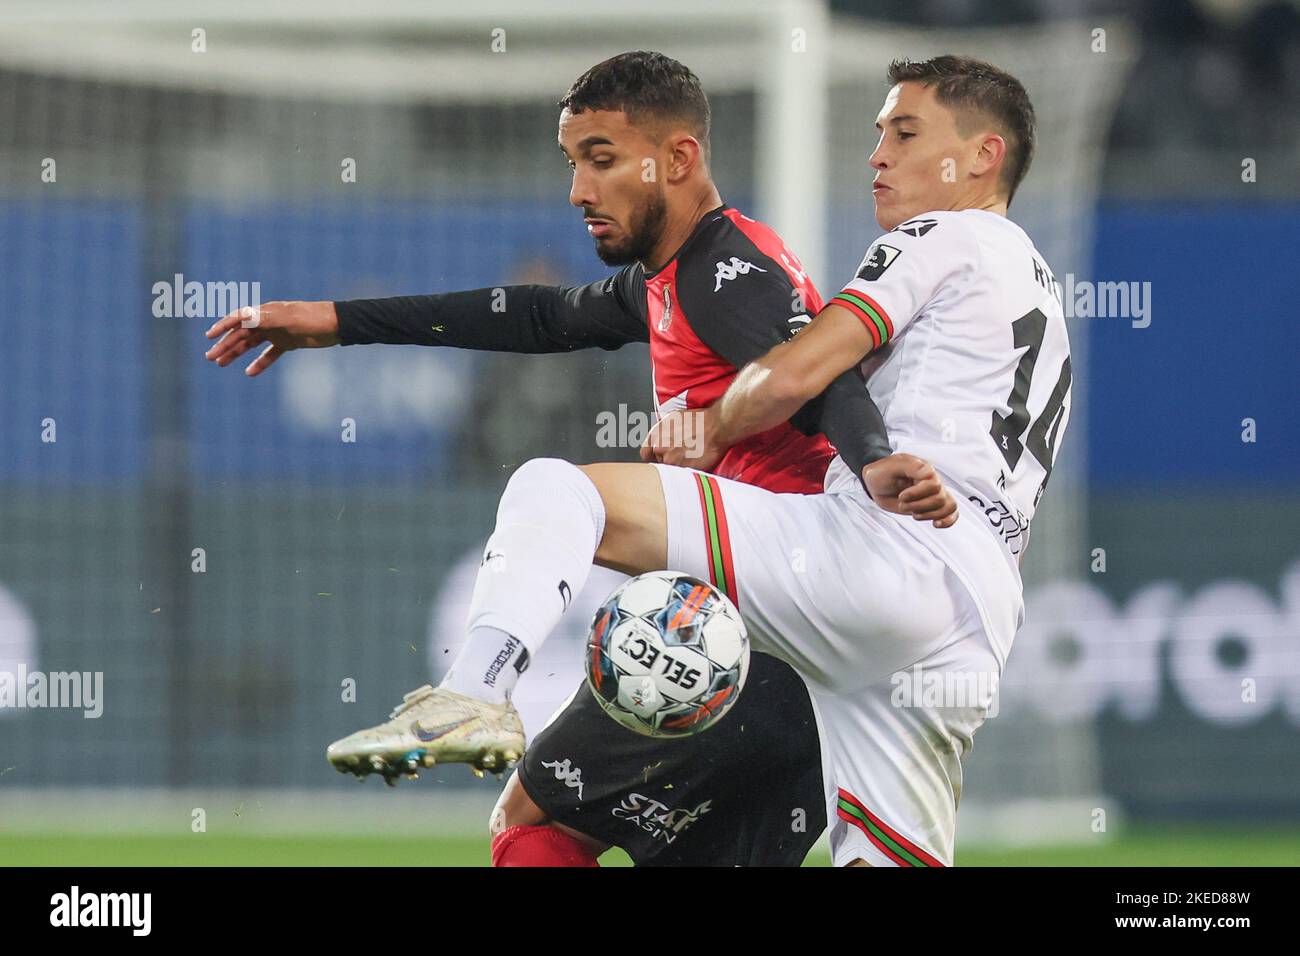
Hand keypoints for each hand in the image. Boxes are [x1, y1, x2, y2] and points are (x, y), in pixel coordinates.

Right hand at [204, 300, 339, 375]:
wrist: (336, 325)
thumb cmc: (311, 318)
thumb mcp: (287, 318)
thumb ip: (265, 318)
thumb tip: (242, 316)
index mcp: (265, 312)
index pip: (239, 318)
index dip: (223, 326)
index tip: (209, 336)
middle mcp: (268, 321)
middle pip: (241, 334)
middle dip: (225, 344)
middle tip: (210, 357)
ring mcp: (277, 332)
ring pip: (251, 344)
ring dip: (236, 353)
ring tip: (221, 364)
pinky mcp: (287, 343)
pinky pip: (269, 354)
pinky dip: (259, 363)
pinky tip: (250, 373)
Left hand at [640, 407, 726, 470]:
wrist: (717, 427)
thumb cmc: (700, 420)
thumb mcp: (673, 419)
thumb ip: (662, 432)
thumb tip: (658, 440)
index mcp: (656, 435)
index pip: (645, 453)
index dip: (653, 455)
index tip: (659, 456)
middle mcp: (660, 448)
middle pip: (659, 461)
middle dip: (668, 459)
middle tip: (682, 453)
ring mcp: (671, 460)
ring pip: (670, 469)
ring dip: (678, 465)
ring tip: (691, 455)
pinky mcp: (683, 469)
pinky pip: (682, 474)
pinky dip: (687, 470)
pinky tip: (696, 460)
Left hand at [862, 453, 958, 528]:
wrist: (875, 482)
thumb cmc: (882, 472)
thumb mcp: (892, 466)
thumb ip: (911, 467)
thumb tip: (928, 475)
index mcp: (925, 470)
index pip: (934, 485)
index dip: (917, 494)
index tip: (901, 496)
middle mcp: (933, 481)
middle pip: (940, 499)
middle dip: (919, 506)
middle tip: (902, 504)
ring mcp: (933, 494)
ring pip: (948, 506)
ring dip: (929, 514)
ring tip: (913, 514)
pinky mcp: (931, 506)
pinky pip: (951, 513)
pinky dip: (948, 521)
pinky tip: (936, 524)